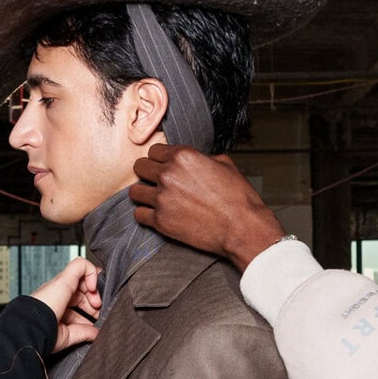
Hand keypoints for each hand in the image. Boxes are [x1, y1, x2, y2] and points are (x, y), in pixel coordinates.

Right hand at [29, 256, 101, 354]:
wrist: (31, 329)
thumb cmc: (42, 334)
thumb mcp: (67, 335)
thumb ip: (82, 333)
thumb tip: (96, 334)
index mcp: (57, 306)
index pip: (78, 302)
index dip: (90, 309)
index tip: (95, 320)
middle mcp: (58, 294)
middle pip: (82, 290)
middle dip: (94, 300)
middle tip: (99, 312)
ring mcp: (60, 285)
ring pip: (82, 275)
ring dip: (95, 288)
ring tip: (97, 304)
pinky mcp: (64, 279)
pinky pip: (81, 264)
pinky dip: (91, 272)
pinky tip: (92, 289)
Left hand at [129, 144, 284, 270]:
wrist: (242, 228)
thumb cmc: (238, 199)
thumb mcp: (225, 165)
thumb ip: (202, 158)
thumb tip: (195, 160)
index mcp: (183, 157)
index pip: (154, 150)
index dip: (159, 159)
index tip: (162, 166)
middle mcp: (168, 175)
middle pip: (140, 167)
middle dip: (147, 174)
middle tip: (156, 182)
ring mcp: (162, 199)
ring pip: (135, 191)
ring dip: (143, 194)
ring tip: (154, 199)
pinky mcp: (160, 221)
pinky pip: (139, 215)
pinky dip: (145, 215)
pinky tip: (155, 215)